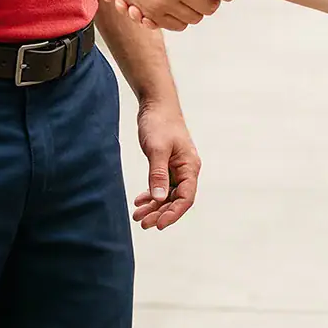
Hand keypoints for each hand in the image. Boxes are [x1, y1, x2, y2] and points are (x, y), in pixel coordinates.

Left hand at [131, 98, 199, 229]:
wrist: (156, 103)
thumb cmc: (159, 122)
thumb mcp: (157, 149)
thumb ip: (158, 174)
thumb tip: (159, 198)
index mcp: (190, 167)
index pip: (186, 198)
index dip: (173, 214)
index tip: (158, 225)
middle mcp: (186, 169)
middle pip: (176, 199)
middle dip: (160, 213)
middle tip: (142, 223)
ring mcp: (177, 167)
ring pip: (168, 194)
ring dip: (154, 206)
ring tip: (138, 216)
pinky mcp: (166, 164)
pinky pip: (161, 185)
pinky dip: (151, 194)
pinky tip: (139, 201)